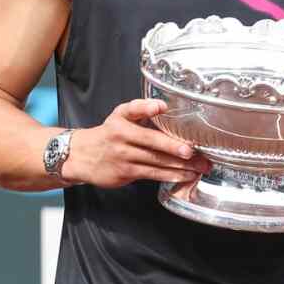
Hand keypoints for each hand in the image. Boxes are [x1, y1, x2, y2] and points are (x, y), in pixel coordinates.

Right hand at [60, 98, 210, 188]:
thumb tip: (166, 108)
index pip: (134, 109)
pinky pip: (153, 174)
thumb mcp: (120, 116)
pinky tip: (186, 175)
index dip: (147, 108)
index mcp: (122, 118)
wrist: (82, 156)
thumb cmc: (110, 133)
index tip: (160, 107)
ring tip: (200, 166)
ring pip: (156, 161)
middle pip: (152, 141)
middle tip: (192, 151)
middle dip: (174, 147)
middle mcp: (122, 135)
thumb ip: (142, 110)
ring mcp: (124, 156)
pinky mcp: (126, 172)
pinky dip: (171, 175)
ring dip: (180, 165)